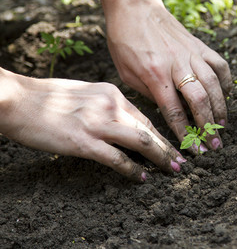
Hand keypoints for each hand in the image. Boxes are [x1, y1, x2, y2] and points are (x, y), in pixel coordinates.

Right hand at [0, 72, 185, 181]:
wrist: (18, 100)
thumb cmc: (48, 97)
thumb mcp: (86, 92)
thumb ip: (108, 105)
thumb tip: (125, 121)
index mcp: (111, 93)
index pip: (145, 116)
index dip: (161, 133)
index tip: (173, 144)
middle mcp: (110, 105)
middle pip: (149, 128)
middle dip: (169, 146)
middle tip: (183, 160)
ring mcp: (98, 123)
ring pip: (141, 141)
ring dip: (161, 157)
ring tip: (173, 169)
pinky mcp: (85, 142)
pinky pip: (117, 159)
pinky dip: (132, 169)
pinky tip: (141, 177)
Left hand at [106, 3, 231, 152]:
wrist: (135, 8)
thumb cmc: (125, 41)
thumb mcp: (126, 73)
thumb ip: (148, 93)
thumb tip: (169, 111)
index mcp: (155, 75)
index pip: (174, 111)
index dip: (185, 133)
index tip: (193, 149)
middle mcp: (177, 65)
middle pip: (199, 100)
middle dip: (209, 126)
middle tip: (214, 144)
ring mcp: (191, 53)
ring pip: (213, 84)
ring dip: (221, 108)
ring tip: (223, 125)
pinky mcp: (199, 45)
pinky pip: (219, 64)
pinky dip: (226, 81)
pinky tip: (226, 94)